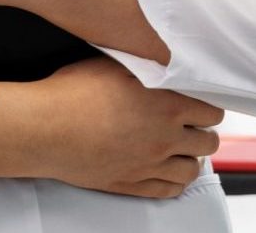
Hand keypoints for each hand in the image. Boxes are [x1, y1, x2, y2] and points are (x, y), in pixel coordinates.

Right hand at [0, 57, 224, 197]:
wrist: (44, 128)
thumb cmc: (72, 92)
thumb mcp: (117, 65)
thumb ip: (148, 69)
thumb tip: (162, 64)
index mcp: (167, 105)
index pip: (212, 111)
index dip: (208, 107)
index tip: (200, 105)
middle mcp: (164, 137)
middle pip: (208, 142)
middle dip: (203, 132)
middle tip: (192, 126)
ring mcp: (149, 164)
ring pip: (192, 169)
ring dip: (191, 158)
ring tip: (182, 148)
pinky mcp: (131, 183)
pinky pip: (169, 190)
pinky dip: (175, 181)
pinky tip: (169, 170)